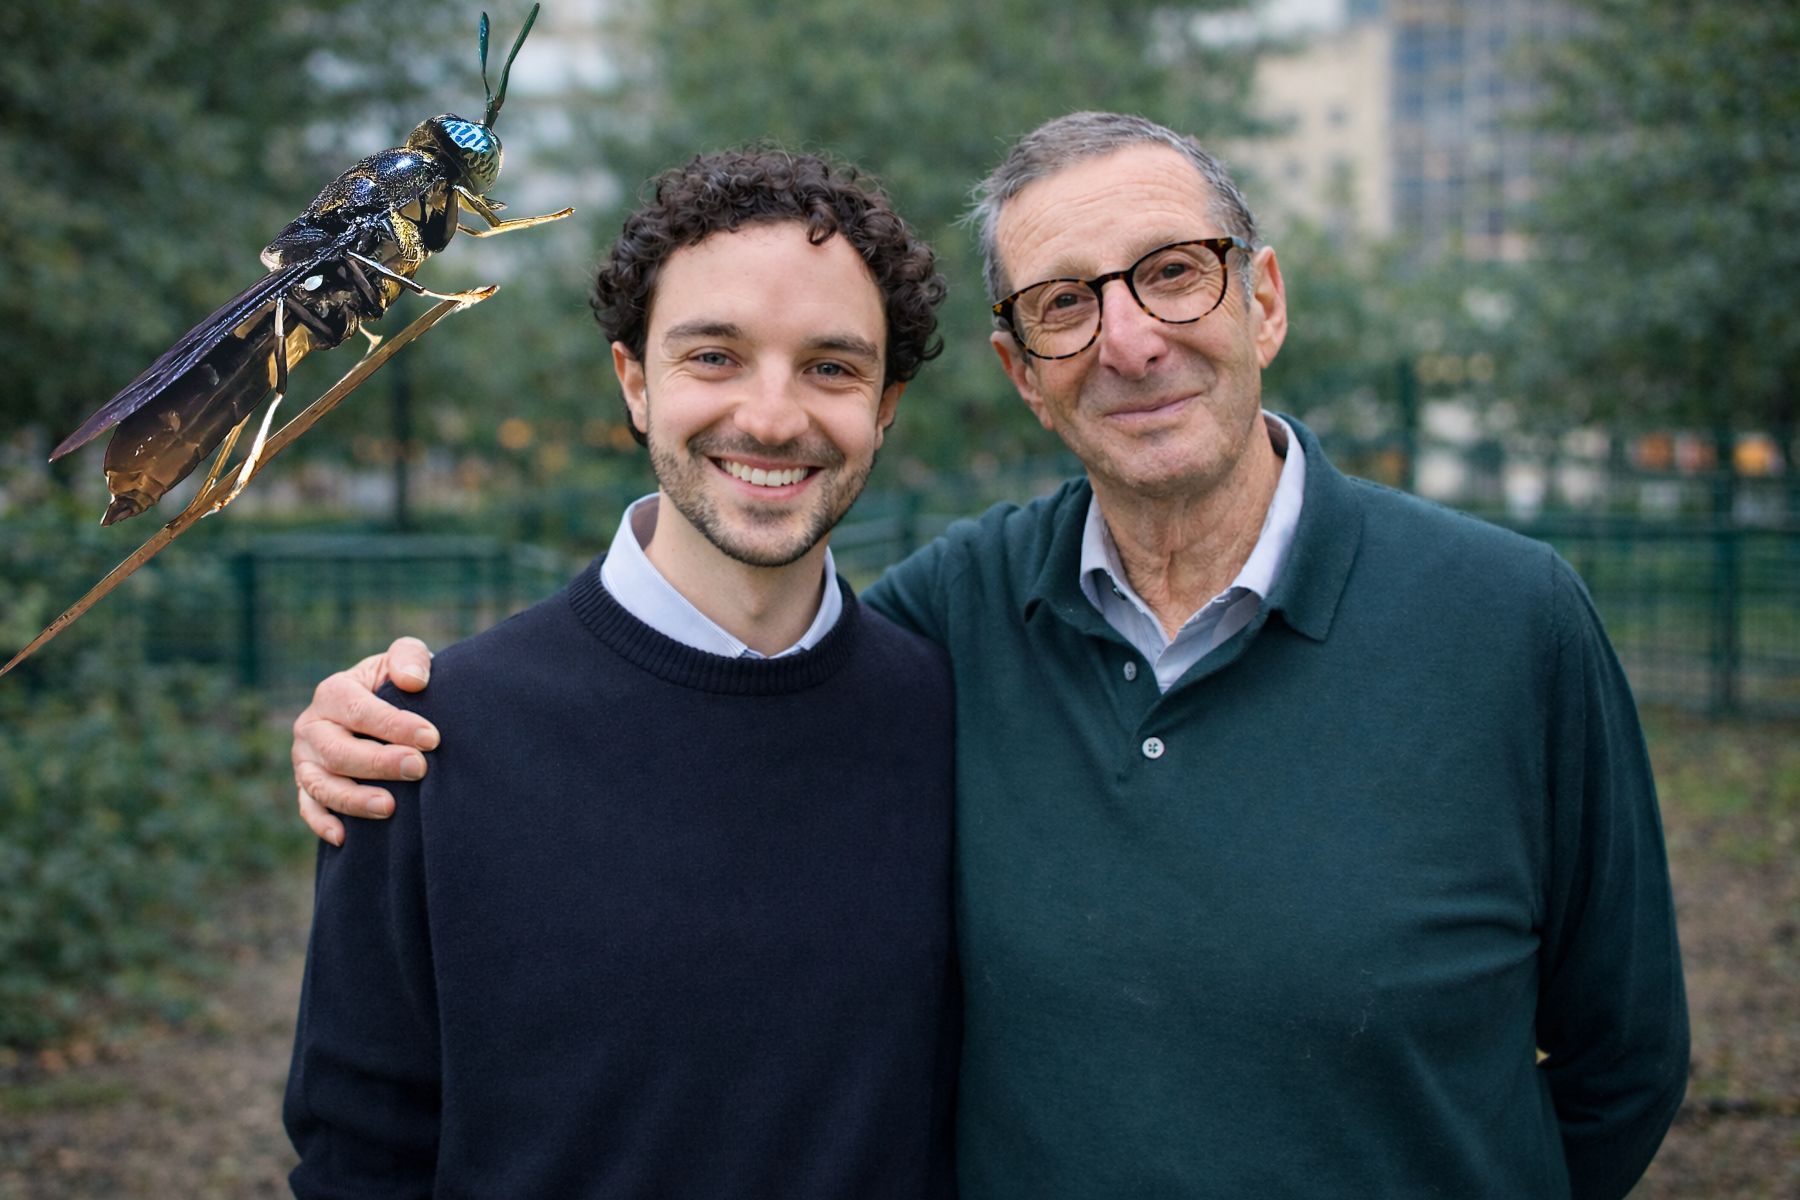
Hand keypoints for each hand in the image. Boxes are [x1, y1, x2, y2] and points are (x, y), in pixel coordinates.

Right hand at [293, 637, 438, 845]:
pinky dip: (321, 823)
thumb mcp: (404, 660)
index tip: (431, 738)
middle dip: (378, 762)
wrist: (387, 709)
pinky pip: (308, 808)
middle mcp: (312, 726)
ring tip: (390, 807)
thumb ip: (409, 658)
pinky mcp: (307, 786)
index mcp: (333, 691)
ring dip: (353, 799)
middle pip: (337, 750)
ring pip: (320, 784)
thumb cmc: (399, 684)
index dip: (394, 725)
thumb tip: (412, 681)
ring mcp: (306, 760)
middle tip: (418, 769)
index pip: (358, 710)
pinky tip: (344, 837)